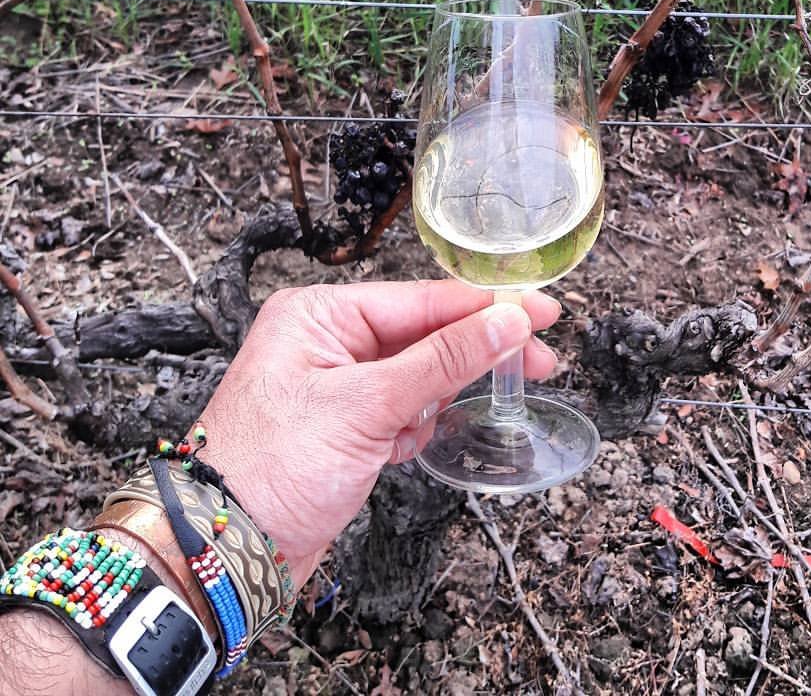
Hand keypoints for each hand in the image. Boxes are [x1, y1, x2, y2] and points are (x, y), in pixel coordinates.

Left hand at [195, 280, 559, 585]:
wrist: (223, 555)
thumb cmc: (271, 469)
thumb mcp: (367, 405)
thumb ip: (444, 359)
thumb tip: (507, 322)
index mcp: (321, 315)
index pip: (423, 300)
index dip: (487, 308)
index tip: (541, 311)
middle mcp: (329, 341)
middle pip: (427, 335)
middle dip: (474, 354)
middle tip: (538, 362)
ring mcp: (339, 386)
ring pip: (419, 376)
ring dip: (434, 400)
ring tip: (416, 428)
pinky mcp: (347, 426)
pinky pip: (404, 410)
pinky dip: (413, 428)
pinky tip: (400, 446)